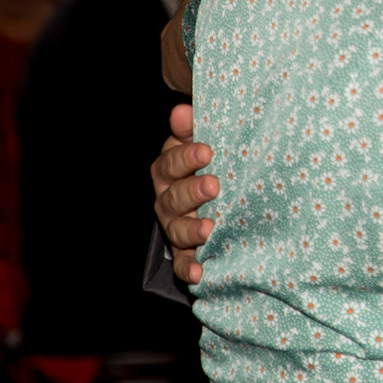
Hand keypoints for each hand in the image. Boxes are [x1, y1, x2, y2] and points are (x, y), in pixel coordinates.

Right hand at [150, 103, 216, 283]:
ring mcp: (175, 225)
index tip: (207, 151)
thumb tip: (183, 110)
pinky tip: (201, 272)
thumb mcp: (202, 143)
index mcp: (171, 168)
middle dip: (192, 191)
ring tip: (209, 228)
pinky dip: (189, 268)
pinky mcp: (185, 251)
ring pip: (176, 229)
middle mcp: (168, 197)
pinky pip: (183, 262)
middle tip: (214, 186)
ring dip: (192, 229)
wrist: (210, 199)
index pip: (171, 161)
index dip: (186, 156)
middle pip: (173, 196)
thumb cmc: (210, 163)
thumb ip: (194, 129)